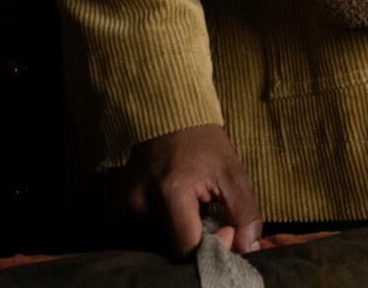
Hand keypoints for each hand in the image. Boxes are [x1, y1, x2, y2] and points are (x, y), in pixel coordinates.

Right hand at [120, 123, 261, 256]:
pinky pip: (138, 234)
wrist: (169, 118)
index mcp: (172, 192)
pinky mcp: (118, 208)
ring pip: (156, 243)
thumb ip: (244, 213)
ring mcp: (126, 206)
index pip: (187, 248)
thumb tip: (249, 248)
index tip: (226, 230)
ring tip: (190, 209)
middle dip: (196, 241)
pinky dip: (159, 230)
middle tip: (210, 217)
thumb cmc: (204, 145)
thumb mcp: (233, 174)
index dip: (211, 248)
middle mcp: (142, 202)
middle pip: (171, 248)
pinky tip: (170, 211)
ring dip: (177, 235)